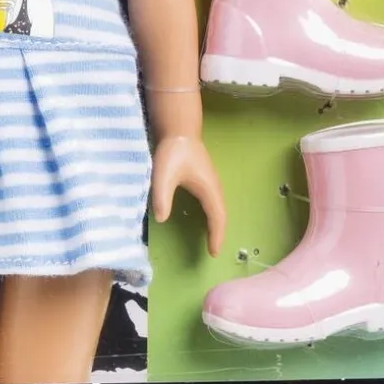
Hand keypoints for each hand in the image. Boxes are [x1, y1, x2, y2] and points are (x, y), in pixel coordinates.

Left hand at [151, 135, 225, 256]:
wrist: (178, 130)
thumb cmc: (173, 151)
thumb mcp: (164, 175)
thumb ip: (162, 196)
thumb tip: (162, 219)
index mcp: (209, 189)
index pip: (217, 218)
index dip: (216, 236)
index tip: (214, 253)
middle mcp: (214, 188)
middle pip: (222, 215)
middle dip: (219, 233)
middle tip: (214, 251)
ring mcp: (212, 184)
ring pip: (219, 209)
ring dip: (217, 225)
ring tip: (212, 240)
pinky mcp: (205, 180)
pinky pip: (213, 203)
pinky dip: (212, 216)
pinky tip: (205, 220)